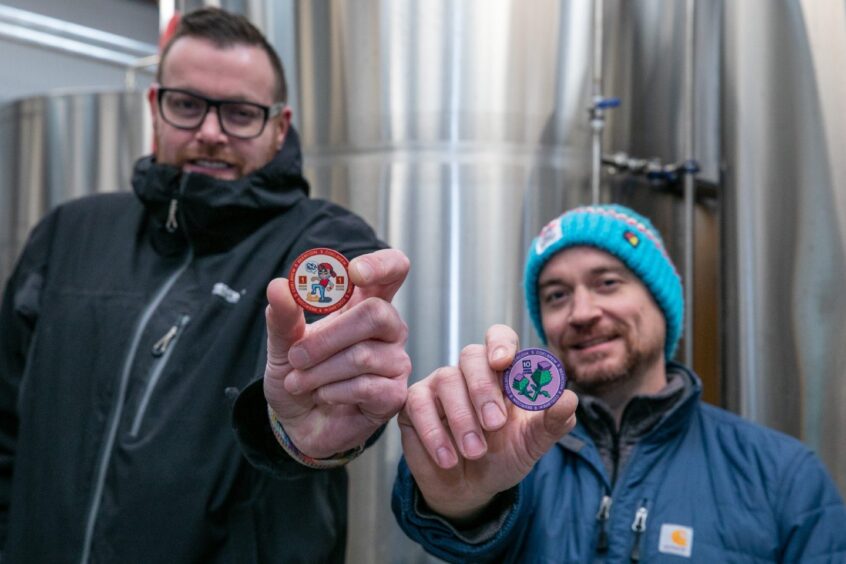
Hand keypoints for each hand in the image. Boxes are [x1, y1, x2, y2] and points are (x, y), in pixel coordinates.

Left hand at [263, 248, 410, 458]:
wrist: (296, 423)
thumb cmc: (298, 375)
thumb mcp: (282, 343)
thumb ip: (283, 315)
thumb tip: (278, 286)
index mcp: (365, 303)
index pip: (393, 269)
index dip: (381, 264)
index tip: (353, 272)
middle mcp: (388, 329)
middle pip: (377, 313)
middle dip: (328, 336)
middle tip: (296, 356)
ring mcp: (395, 362)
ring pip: (364, 355)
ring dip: (320, 370)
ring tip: (300, 382)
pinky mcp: (394, 395)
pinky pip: (366, 386)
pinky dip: (333, 391)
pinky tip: (324, 395)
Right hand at [398, 324, 577, 521]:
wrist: (473, 489)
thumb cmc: (505, 455)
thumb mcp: (534, 442)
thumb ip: (553, 421)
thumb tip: (568, 398)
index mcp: (503, 371)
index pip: (499, 337)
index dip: (500, 343)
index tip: (504, 362)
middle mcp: (470, 371)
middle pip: (471, 356)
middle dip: (484, 389)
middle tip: (495, 425)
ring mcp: (440, 384)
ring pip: (446, 379)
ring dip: (462, 418)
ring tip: (476, 452)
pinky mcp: (415, 404)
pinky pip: (418, 404)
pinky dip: (435, 433)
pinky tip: (449, 457)